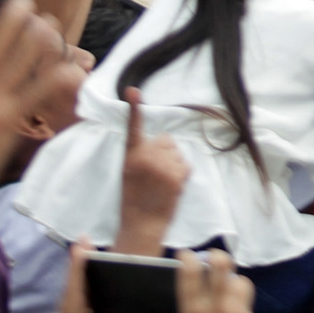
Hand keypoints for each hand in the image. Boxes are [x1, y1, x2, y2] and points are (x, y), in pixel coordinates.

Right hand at [115, 89, 190, 256]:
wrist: (142, 224)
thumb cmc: (134, 200)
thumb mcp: (129, 173)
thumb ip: (141, 155)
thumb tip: (162, 141)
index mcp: (130, 156)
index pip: (132, 127)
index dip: (134, 107)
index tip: (133, 89)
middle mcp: (146, 156)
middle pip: (165, 139)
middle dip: (162, 152)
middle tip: (153, 176)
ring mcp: (163, 164)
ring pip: (176, 151)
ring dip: (172, 163)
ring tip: (160, 183)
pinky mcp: (178, 173)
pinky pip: (184, 164)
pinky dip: (180, 174)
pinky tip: (169, 188)